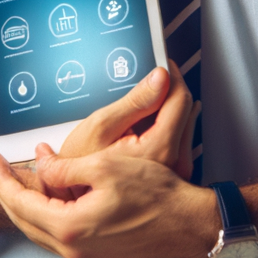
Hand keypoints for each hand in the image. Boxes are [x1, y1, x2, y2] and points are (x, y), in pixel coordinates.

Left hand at [0, 147, 218, 257]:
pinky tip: (45, 197)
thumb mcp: (105, 167)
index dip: (0, 176)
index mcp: (69, 228)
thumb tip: (42, 166)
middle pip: (23, 220)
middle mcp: (72, 250)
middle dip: (1, 193)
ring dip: (21, 204)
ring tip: (5, 184)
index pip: (20, 202)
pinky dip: (44, 213)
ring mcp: (85, 256)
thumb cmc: (155, 193)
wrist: (189, 224)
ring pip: (39, 229)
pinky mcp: (97, 254)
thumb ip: (64, 169)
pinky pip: (58, 234)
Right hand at [58, 62, 198, 177]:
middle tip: (148, 78)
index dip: (171, 75)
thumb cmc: (81, 165)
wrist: (74, 194)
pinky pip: (174, 137)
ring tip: (141, 101)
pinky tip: (142, 122)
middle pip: (184, 110)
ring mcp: (173, 168)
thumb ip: (134, 101)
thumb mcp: (101, 126)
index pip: (180, 100)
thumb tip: (160, 77)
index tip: (161, 63)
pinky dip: (161, 123)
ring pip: (180, 122)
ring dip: (164, 105)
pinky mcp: (169, 170)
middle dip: (168, 89)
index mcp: (159, 148)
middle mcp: (173, 161)